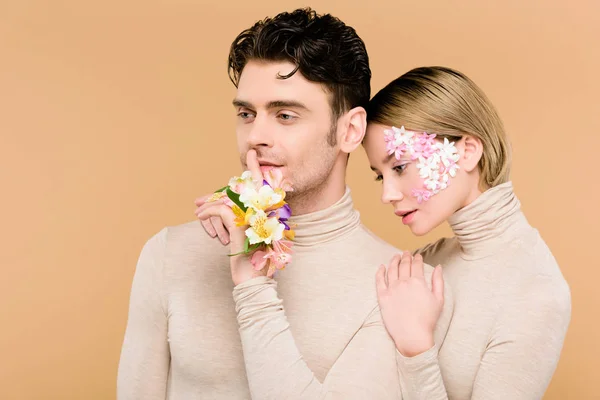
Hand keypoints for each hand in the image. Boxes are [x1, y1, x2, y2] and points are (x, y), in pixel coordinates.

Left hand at [194, 149, 266, 284]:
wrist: (252, 279)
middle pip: (244, 189)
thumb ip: (237, 222)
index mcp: (265, 215)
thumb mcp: (243, 238)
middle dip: (224, 188)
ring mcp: (252, 218)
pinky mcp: (239, 225)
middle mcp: (261, 214)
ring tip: (197, 212)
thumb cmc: (249, 260)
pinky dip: (207, 212)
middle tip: (203, 196)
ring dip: (208, 206)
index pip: (260, 187)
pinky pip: (220, 210)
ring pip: (226, 200)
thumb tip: (223, 211)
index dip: (255, 170)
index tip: (250, 154)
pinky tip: (200, 218)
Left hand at [375, 251, 443, 356]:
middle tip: (406, 253)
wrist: (412, 335)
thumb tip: (438, 267)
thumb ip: (438, 281)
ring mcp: (392, 289)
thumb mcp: (438, 299)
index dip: (417, 259)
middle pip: (404, 265)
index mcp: (418, 282)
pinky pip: (379, 280)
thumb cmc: (427, 319)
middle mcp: (403, 282)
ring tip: (395, 256)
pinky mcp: (382, 297)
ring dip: (394, 261)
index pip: (416, 265)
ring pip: (391, 270)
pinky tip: (381, 267)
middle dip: (406, 257)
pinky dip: (380, 272)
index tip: (417, 255)